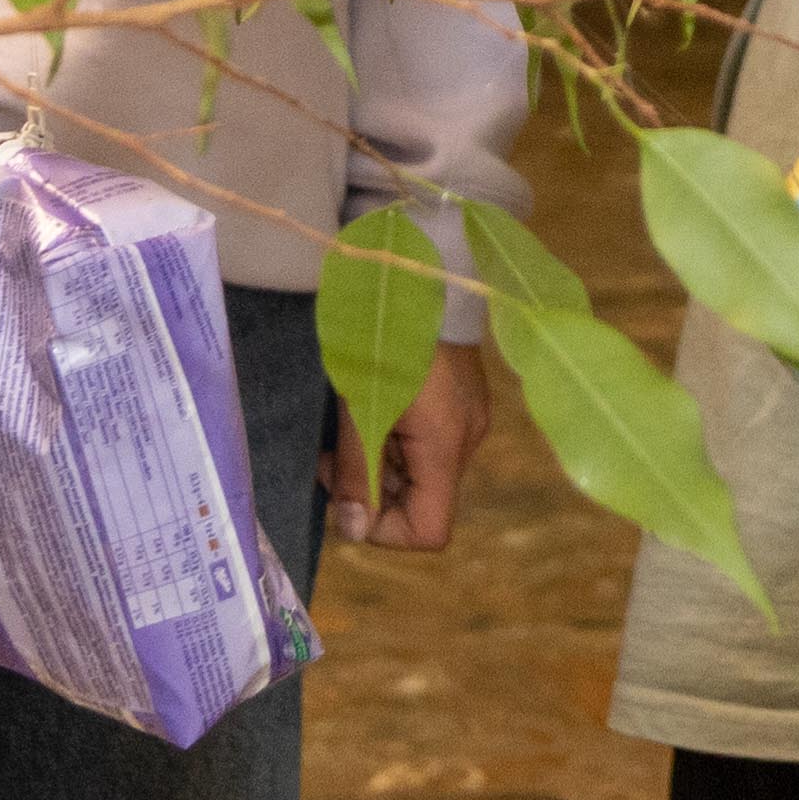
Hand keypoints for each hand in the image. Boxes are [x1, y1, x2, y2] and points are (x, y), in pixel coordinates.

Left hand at [326, 340, 490, 552]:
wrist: (417, 267)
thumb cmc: (384, 338)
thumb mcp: (358, 406)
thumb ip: (356, 472)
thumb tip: (353, 529)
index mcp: (446, 447)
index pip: (429, 532)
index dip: (384, 530)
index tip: (347, 494)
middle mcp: (466, 439)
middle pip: (421, 500)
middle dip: (370, 489)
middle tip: (331, 455)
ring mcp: (467, 415)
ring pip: (419, 469)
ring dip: (377, 460)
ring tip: (345, 424)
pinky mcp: (461, 395)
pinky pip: (426, 439)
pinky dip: (394, 437)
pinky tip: (370, 404)